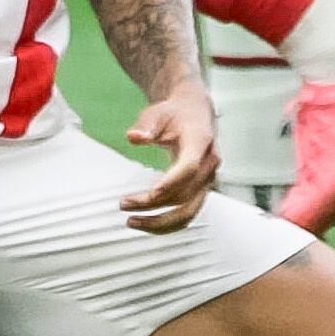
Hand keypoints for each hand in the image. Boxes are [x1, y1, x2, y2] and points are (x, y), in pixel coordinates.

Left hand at [121, 84, 218, 232]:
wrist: (195, 114)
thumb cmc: (175, 114)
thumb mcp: (158, 112)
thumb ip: (146, 125)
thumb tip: (134, 137)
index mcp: (200, 141)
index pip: (190, 167)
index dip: (172, 182)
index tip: (152, 193)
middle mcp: (209, 164)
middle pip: (187, 194)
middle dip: (155, 205)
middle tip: (125, 204)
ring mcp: (207, 180)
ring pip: (189, 211)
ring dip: (161, 222)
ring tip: (132, 222)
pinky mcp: (201, 191)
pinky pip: (187, 213)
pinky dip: (167, 223)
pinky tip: (146, 223)